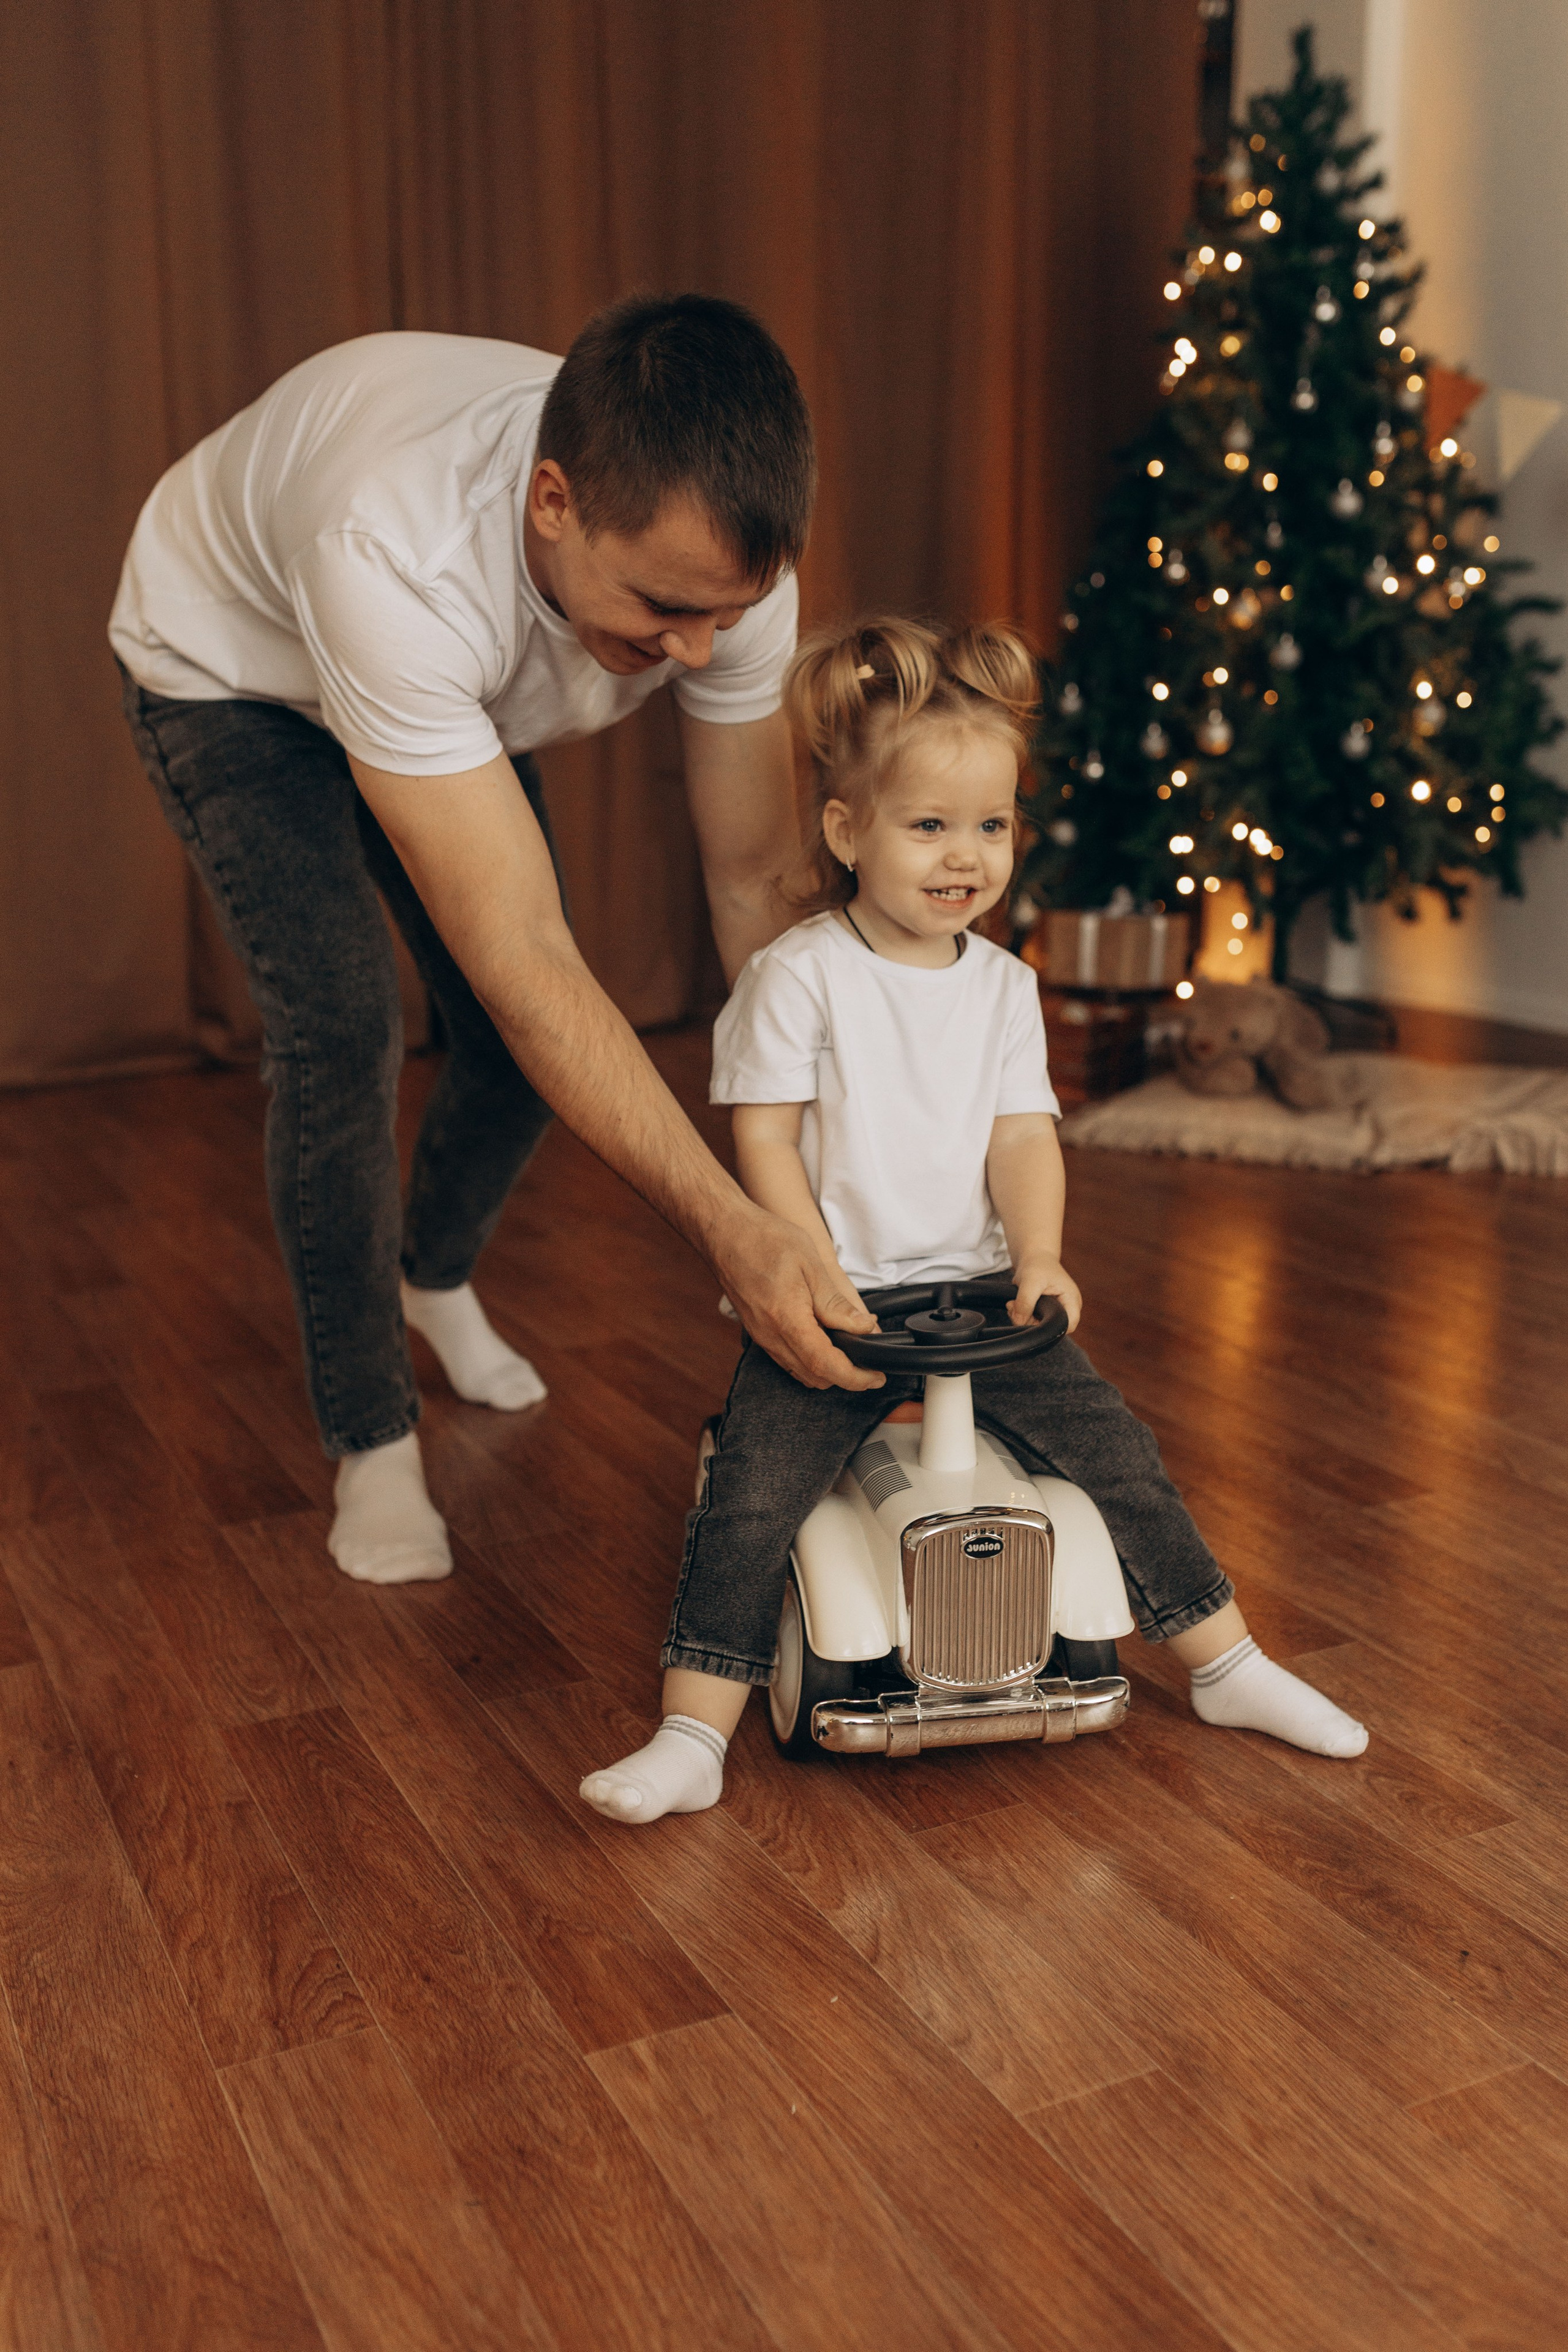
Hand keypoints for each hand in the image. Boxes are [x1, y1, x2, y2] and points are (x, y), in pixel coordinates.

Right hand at [710, 1205, 884, 1390]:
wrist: (723, 1232)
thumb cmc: (764, 1239)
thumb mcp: (811, 1265)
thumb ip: (836, 1303)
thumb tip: (865, 1327)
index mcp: (787, 1320)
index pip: (826, 1366)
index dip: (855, 1377)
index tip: (877, 1377)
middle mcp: (771, 1336)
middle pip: (814, 1377)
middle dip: (846, 1377)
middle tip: (870, 1364)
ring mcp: (762, 1336)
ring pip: (800, 1372)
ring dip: (828, 1371)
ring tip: (852, 1353)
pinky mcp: (758, 1331)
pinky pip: (788, 1359)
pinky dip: (811, 1361)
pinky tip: (825, 1341)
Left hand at [1010, 1254, 1081, 1334]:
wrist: (1034, 1257)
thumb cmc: (1038, 1265)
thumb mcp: (1030, 1281)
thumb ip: (1025, 1302)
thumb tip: (1019, 1322)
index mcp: (1072, 1300)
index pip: (1068, 1325)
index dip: (1051, 1329)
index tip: (1031, 1319)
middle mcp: (1066, 1307)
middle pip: (1051, 1327)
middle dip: (1030, 1321)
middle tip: (1015, 1307)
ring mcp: (1056, 1310)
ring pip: (1039, 1325)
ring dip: (1023, 1318)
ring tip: (1013, 1303)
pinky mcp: (1045, 1310)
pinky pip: (1033, 1320)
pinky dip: (1021, 1315)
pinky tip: (1014, 1304)